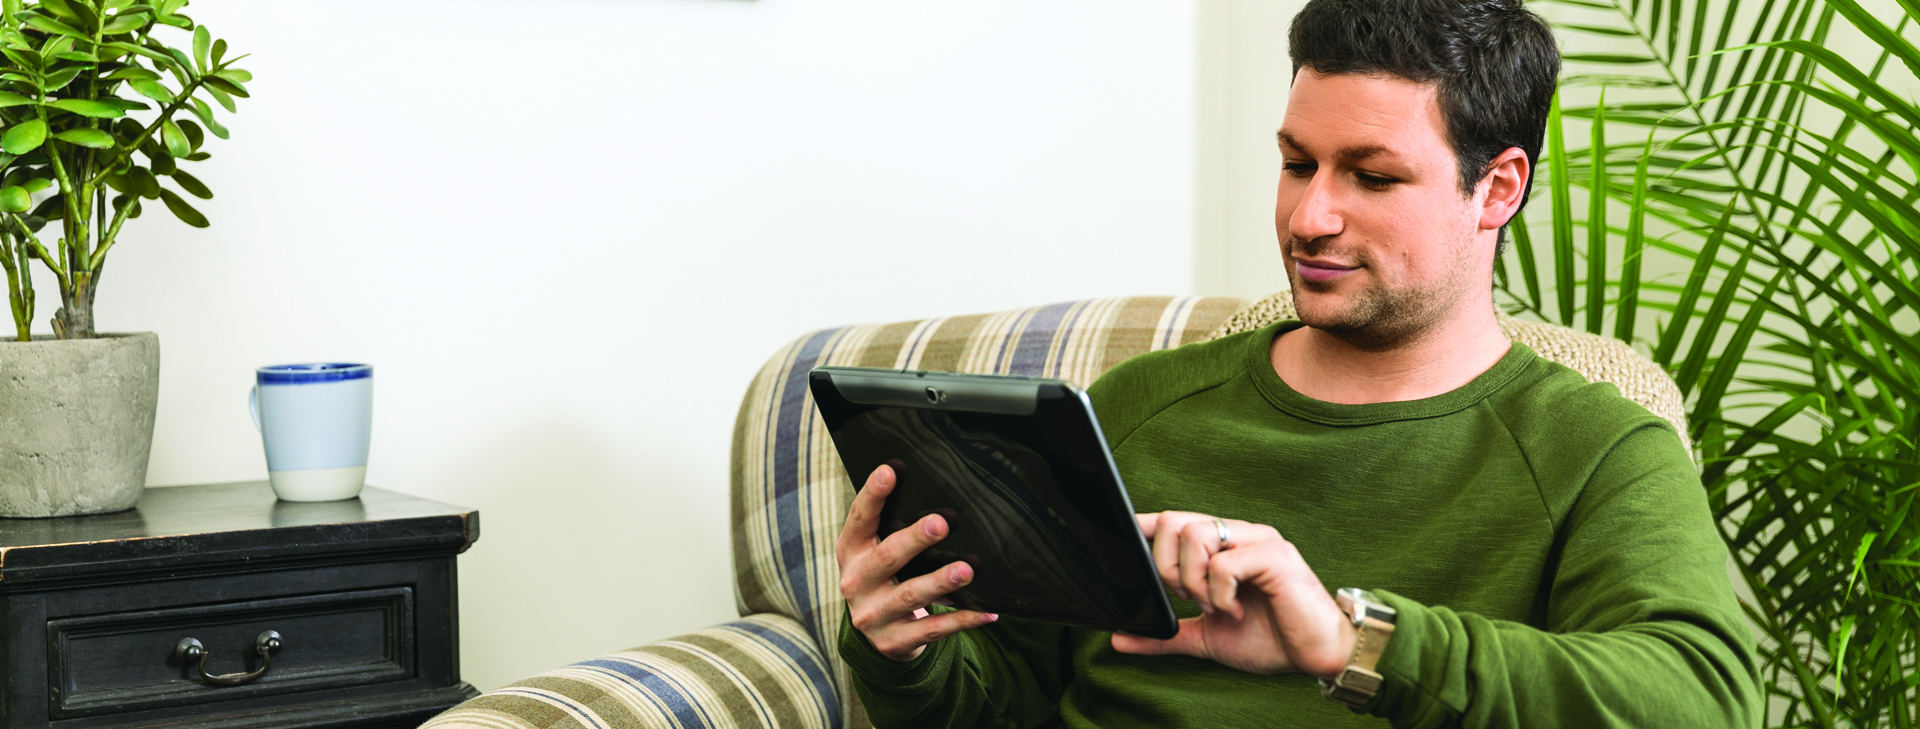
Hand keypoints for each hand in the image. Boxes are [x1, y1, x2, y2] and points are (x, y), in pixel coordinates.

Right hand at [836, 464, 997, 660]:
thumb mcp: (877, 547)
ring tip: (966, 570)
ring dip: (940, 582)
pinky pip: (932, 630)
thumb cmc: (882, 574)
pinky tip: (987, 613)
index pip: (860, 518)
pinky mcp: (894, 642)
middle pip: (887, 557)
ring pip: (910, 596)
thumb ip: (892, 519)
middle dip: (914, 540)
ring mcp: (873, 615)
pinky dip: (961, 621)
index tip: (890, 470)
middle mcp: (856, 582)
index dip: (874, 494)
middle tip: (941, 523)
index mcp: (850, 551)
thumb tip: (914, 475)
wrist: (875, 632)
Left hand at [1111, 511, 1353, 677]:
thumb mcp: (1207, 637)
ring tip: (1215, 605)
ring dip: (1194, 581)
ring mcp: (1257, 540)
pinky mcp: (1275, 555)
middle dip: (1167, 567)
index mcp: (1222, 545)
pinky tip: (1235, 609)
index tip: (1127, 542)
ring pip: (1196, 536)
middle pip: (1175, 522)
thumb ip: (1167, 635)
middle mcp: (1238, 534)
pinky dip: (1220, 594)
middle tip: (1188, 597)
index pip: (1174, 520)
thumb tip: (1120, 638)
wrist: (1317, 654)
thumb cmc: (1271, 638)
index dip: (1145, 526)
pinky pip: (1224, 563)